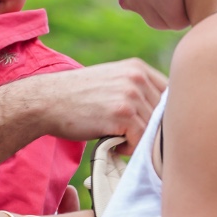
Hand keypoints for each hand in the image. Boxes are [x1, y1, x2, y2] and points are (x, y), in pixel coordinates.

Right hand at [18, 59, 166, 153]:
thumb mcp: (111, 82)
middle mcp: (138, 77)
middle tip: (128, 137)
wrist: (46, 101)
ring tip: (118, 139)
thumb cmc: (77, 98)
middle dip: (150, 131)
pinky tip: (113, 144)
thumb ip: (137, 91)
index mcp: (138, 68)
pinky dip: (129, 148)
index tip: (147, 129)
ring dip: (139, 140)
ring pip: (154, 129)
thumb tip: (166, 117)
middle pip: (165, 114)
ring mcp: (131, 93)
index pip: (171, 96)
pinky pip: (141, 139)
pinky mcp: (122, 113)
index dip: (163, 117)